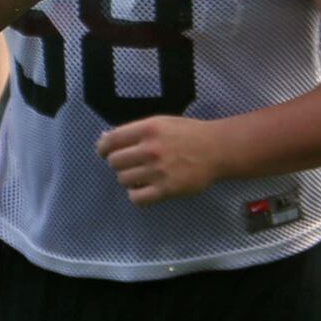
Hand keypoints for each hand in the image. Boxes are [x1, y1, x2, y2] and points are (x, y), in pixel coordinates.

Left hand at [96, 115, 225, 205]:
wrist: (217, 150)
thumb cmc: (189, 134)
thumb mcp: (162, 123)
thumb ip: (136, 131)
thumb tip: (106, 140)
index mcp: (148, 129)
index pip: (111, 140)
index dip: (103, 148)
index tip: (104, 152)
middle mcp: (150, 149)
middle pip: (114, 162)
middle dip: (118, 163)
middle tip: (129, 163)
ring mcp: (157, 171)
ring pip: (123, 179)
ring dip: (128, 178)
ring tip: (140, 175)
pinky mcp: (166, 190)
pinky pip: (137, 198)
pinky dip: (135, 195)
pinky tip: (143, 189)